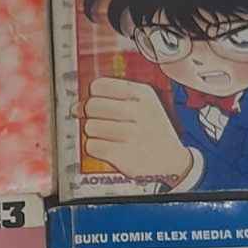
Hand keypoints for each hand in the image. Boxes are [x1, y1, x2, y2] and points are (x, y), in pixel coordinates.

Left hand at [74, 77, 192, 180]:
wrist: (172, 162)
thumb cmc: (151, 130)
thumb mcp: (143, 104)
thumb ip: (110, 99)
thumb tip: (75, 107)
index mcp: (143, 93)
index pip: (100, 85)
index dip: (92, 95)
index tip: (96, 103)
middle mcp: (138, 111)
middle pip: (92, 105)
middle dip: (89, 114)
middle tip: (99, 121)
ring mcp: (131, 134)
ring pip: (89, 127)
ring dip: (93, 133)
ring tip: (106, 136)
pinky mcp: (123, 155)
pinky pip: (91, 146)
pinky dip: (95, 148)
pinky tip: (107, 148)